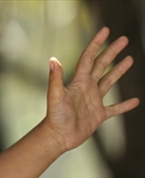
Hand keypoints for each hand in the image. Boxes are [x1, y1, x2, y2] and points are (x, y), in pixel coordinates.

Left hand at [44, 27, 138, 151]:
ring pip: (109, 82)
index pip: (89, 58)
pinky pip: (115, 109)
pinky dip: (124, 105)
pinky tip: (135, 101)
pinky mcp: (99, 115)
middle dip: (112, 52)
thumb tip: (52, 59)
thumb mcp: (56, 96)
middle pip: (101, 66)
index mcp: (78, 82)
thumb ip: (55, 78)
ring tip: (129, 59)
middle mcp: (87, 89)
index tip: (106, 30)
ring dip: (118, 71)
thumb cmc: (55, 117)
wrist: (57, 137)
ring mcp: (93, 101)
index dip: (96, 44)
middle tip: (124, 39)